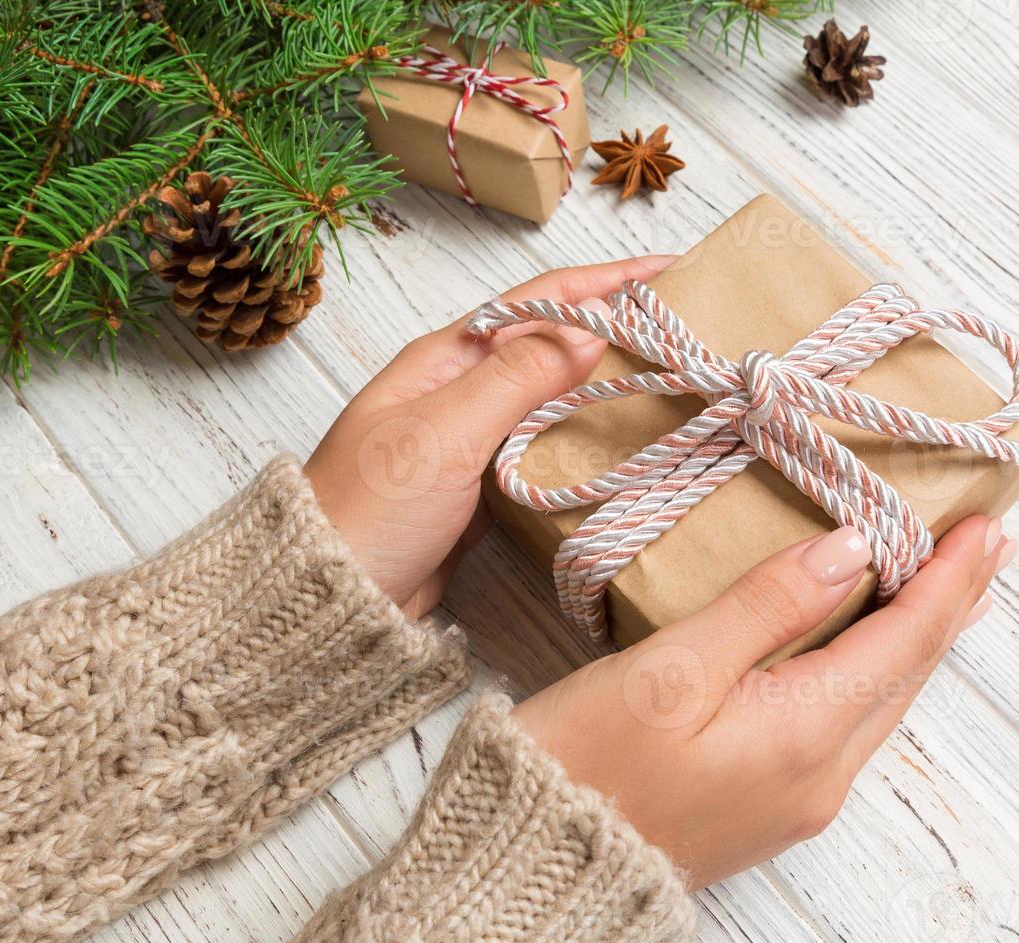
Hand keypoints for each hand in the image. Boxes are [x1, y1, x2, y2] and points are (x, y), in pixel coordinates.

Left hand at [304, 255, 675, 617]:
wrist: (333, 597)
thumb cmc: (371, 509)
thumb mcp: (445, 431)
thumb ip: (517, 378)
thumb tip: (590, 331)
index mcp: (445, 359)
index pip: (538, 302)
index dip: (605, 282)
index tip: (667, 269)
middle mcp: (461, 389)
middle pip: (552, 343)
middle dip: (615, 325)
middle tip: (685, 322)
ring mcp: (473, 439)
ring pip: (555, 396)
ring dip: (608, 381)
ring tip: (670, 372)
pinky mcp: (484, 488)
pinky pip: (548, 447)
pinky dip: (589, 438)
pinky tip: (625, 439)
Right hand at [513, 515, 1016, 889]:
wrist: (535, 867)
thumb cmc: (586, 763)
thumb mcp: (672, 670)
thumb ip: (767, 606)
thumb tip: (853, 550)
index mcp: (806, 735)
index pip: (905, 639)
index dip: (949, 579)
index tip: (986, 526)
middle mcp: (822, 776)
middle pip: (906, 674)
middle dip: (949, 606)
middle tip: (984, 546)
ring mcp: (799, 800)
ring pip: (881, 702)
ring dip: (916, 640)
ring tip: (947, 590)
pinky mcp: (769, 807)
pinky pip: (848, 726)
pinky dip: (873, 673)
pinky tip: (869, 651)